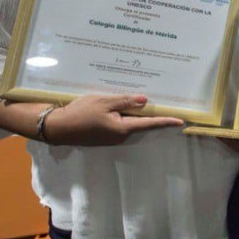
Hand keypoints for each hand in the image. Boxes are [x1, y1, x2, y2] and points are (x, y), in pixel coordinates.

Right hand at [45, 95, 183, 145]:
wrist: (58, 127)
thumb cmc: (81, 112)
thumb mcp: (104, 101)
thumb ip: (125, 101)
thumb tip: (145, 101)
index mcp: (123, 128)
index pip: (149, 123)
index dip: (165, 121)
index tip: (180, 121)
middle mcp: (120, 136)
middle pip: (140, 123)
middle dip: (149, 113)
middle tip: (162, 102)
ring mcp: (112, 138)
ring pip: (128, 123)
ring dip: (134, 114)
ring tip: (140, 100)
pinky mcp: (104, 136)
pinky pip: (118, 124)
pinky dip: (122, 116)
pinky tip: (121, 106)